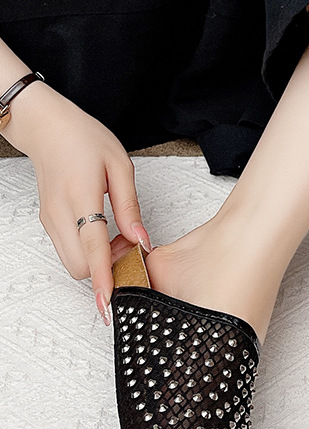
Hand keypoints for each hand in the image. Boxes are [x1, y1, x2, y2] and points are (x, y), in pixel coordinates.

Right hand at [14, 85, 152, 324]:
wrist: (47, 126)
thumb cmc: (84, 139)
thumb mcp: (119, 166)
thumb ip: (130, 207)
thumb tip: (142, 239)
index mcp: (80, 197)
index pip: (93, 248)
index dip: (104, 278)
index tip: (110, 301)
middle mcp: (59, 214)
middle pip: (80, 266)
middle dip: (106, 268)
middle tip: (129, 244)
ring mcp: (50, 220)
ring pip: (72, 262)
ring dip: (97, 260)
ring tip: (117, 233)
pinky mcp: (48, 222)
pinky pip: (68, 250)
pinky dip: (87, 251)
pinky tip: (102, 232)